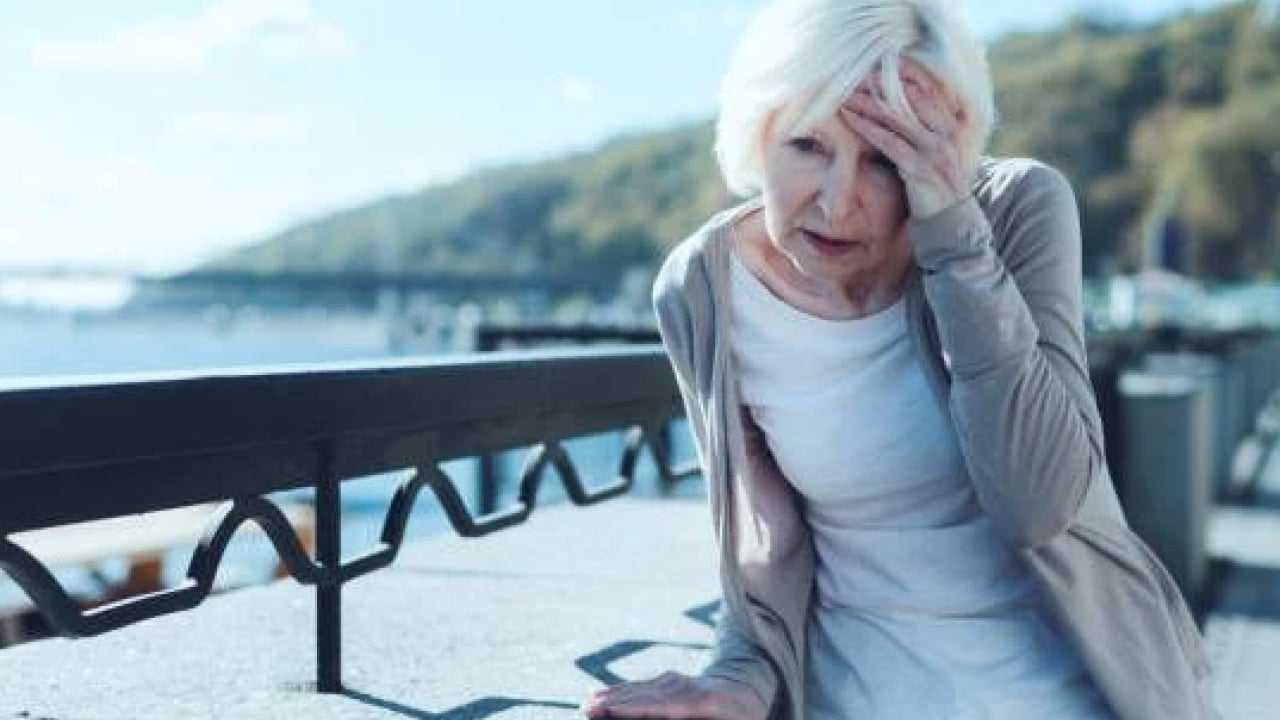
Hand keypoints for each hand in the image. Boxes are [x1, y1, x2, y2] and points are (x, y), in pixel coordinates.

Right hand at [580, 671, 768, 718]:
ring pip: (637, 688)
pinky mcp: (669, 680)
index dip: (632, 707)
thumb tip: (665, 715)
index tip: (608, 709)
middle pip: (642, 695)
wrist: (750, 687)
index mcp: (699, 701)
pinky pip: (640, 686)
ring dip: (612, 695)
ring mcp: (675, 680)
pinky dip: (619, 691)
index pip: (658, 704)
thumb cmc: (742, 717)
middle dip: (613, 702)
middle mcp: (683, 686)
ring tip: (587, 703)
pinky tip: (603, 695)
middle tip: (585, 709)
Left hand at [841, 62, 970, 218]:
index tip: (878, 66)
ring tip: (846, 93)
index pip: (927, 90)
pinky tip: (851, 118)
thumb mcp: (938, 152)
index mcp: (951, 125)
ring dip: (868, 102)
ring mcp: (934, 151)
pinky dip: (868, 127)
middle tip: (856, 75)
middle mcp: (946, 134)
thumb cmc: (938, 185)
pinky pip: (890, 142)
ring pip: (898, 117)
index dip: (902, 76)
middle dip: (882, 85)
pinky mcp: (919, 168)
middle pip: (910, 99)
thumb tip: (903, 108)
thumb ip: (926, 130)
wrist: (950, 220)